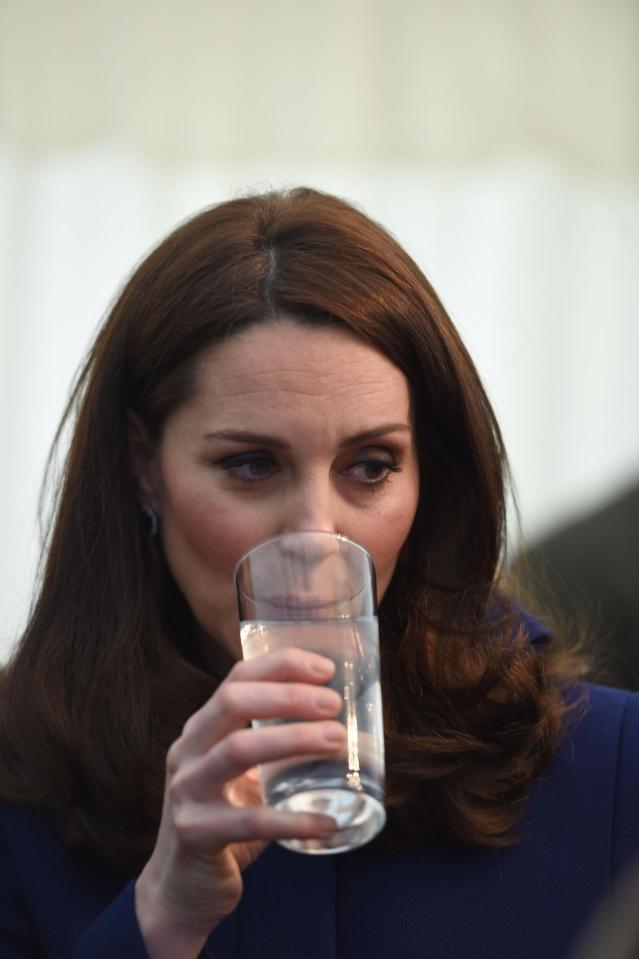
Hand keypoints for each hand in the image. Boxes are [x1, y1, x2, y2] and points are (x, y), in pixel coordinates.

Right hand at [135, 647, 344, 957]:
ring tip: (336, 742)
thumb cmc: (224, 819)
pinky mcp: (196, 833)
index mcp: (201, 728)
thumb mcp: (242, 774)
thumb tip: (344, 727)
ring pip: (237, 749)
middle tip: (334, 705)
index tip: (326, 668)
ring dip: (292, 740)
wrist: (179, 889)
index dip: (281, 666)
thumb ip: (273, 748)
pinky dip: (294, 820)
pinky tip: (328, 823)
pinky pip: (249, 821)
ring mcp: (187, 790)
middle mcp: (188, 750)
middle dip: (288, 696)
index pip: (237, 678)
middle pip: (233, 702)